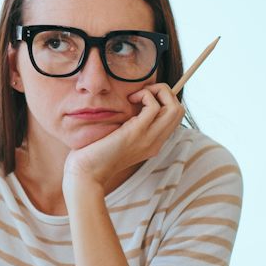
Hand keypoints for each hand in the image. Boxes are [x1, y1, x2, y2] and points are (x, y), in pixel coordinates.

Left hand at [62, 82, 182, 195]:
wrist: (86, 173)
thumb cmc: (95, 155)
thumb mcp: (120, 139)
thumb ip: (131, 127)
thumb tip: (131, 106)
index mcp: (153, 143)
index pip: (174, 118)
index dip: (165, 100)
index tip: (143, 97)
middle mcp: (156, 142)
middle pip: (179, 110)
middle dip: (166, 92)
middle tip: (144, 92)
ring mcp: (148, 138)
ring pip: (174, 108)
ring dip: (158, 91)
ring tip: (137, 95)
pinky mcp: (136, 133)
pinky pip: (154, 107)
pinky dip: (145, 95)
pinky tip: (130, 99)